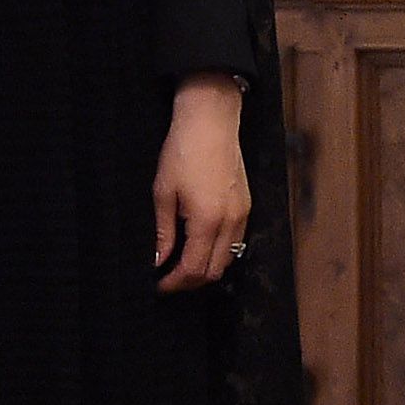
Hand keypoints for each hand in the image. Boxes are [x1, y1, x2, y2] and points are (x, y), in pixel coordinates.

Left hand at [154, 75, 251, 290]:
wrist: (211, 121)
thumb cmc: (182, 151)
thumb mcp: (163, 193)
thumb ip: (163, 232)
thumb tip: (158, 261)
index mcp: (207, 221)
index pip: (193, 269)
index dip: (174, 283)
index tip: (158, 284)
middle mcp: (231, 222)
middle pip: (214, 271)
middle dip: (190, 281)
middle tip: (168, 278)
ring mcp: (243, 214)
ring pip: (228, 259)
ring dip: (205, 267)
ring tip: (182, 262)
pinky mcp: (246, 206)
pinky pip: (235, 242)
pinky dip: (217, 251)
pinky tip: (199, 243)